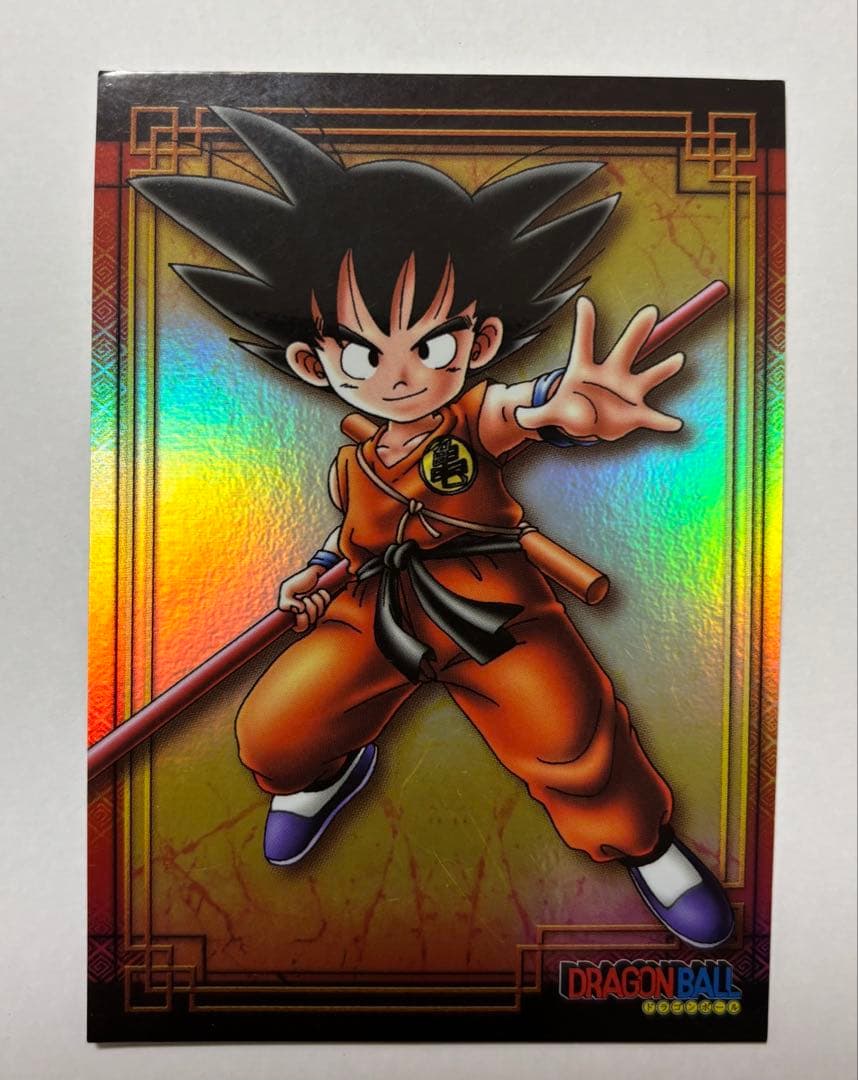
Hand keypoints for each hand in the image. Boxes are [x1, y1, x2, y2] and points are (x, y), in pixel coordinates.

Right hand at [277, 565, 331, 632]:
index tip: (301, 609)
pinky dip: (323, 595)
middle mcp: (306, 614)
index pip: (301, 628)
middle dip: (310, 608)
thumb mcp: (286, 590)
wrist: (310, 572)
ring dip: (316, 600)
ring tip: (311, 593)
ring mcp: (316, 608)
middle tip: (305, 598)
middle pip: (313, 621)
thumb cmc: (296, 582)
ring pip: (321, 612)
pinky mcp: (325, 602)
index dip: (303, 619)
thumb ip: (285, 603)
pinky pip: (327, 602)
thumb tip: (300, 611)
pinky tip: (319, 591)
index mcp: (294, 614)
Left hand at [515, 297, 685, 441]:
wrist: (587, 422)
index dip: (584, 325)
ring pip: (648, 377)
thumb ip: (533, 416)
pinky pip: (652, 418)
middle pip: (625, 349)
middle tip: (649, 311)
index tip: (585, 303)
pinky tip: (675, 424)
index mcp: (586, 371)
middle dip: (637, 332)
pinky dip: (663, 422)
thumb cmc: (569, 409)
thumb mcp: (548, 414)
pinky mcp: (635, 414)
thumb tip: (517, 417)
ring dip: (663, 370)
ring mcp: (627, 392)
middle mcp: (611, 375)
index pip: (584, 344)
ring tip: (678, 360)